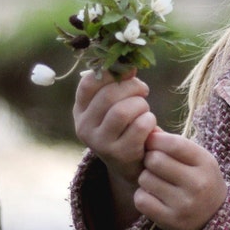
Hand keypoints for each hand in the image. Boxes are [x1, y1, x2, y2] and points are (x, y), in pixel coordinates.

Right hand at [73, 69, 156, 187]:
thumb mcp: (114, 105)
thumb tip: (130, 65)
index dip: (112, 72)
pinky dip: (149, 120)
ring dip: (141, 105)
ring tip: (144, 109)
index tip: (129, 73)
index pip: (88, 83)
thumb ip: (119, 84)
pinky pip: (139, 127)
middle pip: (109, 96)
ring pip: (122, 111)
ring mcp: (100, 143)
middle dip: (132, 88)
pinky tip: (149, 124)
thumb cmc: (124, 125)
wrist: (129, 164)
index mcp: (80, 109)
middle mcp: (84, 127)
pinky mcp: (119, 154)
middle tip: (143, 91)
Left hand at [136, 131, 226, 229]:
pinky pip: (141, 200)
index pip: (174, 144)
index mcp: (206, 164)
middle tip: (154, 164)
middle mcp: (197, 184)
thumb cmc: (201, 180)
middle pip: (155, 160)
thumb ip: (174, 143)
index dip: (156, 139)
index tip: (152, 141)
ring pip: (145, 179)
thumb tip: (149, 131)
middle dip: (149, 159)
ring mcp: (184, 205)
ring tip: (156, 182)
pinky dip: (143, 196)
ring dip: (145, 178)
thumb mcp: (197, 159)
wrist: (215, 217)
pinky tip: (154, 197)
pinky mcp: (170, 221)